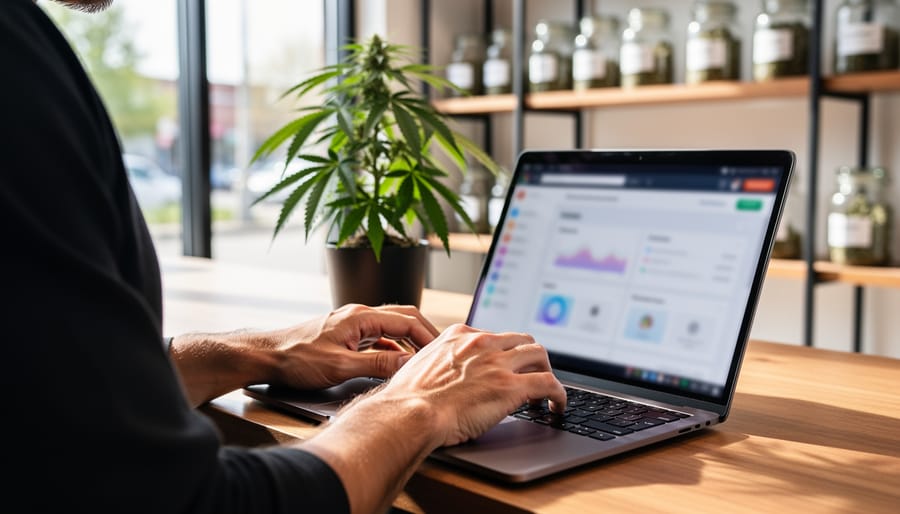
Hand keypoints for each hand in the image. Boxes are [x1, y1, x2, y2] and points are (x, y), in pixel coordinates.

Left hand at [265, 303, 439, 389]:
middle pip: (403, 319)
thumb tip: (409, 366)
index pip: (407, 321)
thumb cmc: (297, 358)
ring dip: (409, 342)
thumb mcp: (341, 366)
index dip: (428, 337)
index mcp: (361, 317)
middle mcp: (359, 316)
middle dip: (424, 334)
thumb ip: (378, 366)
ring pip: (391, 329)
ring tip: (424, 360)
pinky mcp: (346, 336)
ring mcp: (352, 325)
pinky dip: (393, 349)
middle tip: (442, 352)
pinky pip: (378, 339)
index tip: (443, 352)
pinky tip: (397, 364)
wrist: (267, 357)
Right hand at [372, 323, 566, 446]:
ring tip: (546, 391)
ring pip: (539, 355)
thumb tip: (439, 376)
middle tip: (531, 376)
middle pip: (521, 340)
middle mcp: (481, 343)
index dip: (504, 353)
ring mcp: (498, 363)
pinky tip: (557, 406)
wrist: (410, 414)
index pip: (494, 336)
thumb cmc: (407, 400)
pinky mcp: (511, 387)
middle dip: (529, 358)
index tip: (506, 366)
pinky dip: (559, 394)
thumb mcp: (419, 367)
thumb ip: (436, 364)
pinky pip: (549, 383)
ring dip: (545, 371)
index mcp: (458, 335)